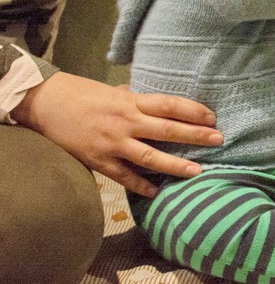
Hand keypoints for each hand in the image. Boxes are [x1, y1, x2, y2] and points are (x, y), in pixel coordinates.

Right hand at [11, 71, 222, 197]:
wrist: (46, 105)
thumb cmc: (83, 94)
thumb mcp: (114, 90)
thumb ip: (136, 99)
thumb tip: (158, 102)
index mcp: (131, 102)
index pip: (170, 105)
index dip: (193, 111)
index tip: (212, 117)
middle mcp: (126, 122)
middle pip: (167, 130)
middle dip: (195, 136)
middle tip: (218, 140)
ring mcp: (113, 143)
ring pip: (150, 157)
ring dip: (175, 165)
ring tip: (198, 171)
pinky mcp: (98, 161)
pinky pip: (124, 176)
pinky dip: (141, 185)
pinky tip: (157, 192)